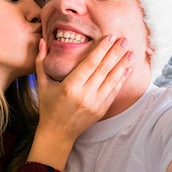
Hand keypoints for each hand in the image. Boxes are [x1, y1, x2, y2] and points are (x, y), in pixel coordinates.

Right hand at [27, 35, 132, 168]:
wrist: (57, 133)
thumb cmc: (48, 107)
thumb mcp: (42, 85)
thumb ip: (41, 62)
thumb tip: (43, 41)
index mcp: (70, 87)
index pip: (90, 64)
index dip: (101, 50)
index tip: (110, 37)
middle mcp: (84, 95)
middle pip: (103, 70)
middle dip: (115, 53)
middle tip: (125, 40)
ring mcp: (95, 104)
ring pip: (112, 80)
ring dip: (122, 65)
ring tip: (131, 53)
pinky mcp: (101, 110)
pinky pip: (114, 92)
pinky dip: (121, 79)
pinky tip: (127, 69)